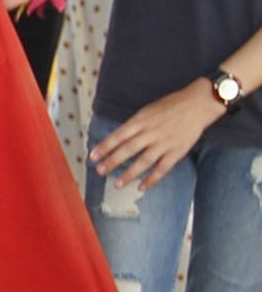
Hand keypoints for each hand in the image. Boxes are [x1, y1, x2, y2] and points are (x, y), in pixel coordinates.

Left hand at [90, 82, 218, 190]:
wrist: (199, 104)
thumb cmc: (171, 106)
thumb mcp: (148, 109)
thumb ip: (134, 124)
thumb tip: (118, 138)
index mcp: (142, 120)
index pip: (118, 135)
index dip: (104, 147)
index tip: (92, 156)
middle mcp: (151, 131)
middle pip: (128, 149)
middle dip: (112, 162)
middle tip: (100, 171)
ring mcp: (165, 142)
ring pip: (143, 161)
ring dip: (129, 174)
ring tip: (117, 184)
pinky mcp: (177, 151)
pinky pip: (162, 168)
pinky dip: (151, 179)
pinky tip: (141, 187)